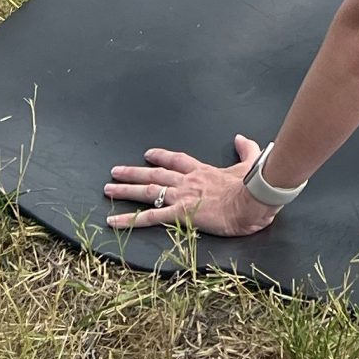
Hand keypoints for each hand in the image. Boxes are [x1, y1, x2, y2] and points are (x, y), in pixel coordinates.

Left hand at [104, 135, 278, 235]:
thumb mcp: (250, 164)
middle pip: (155, 174)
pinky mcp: (179, 213)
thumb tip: (240, 138)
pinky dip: (128, 219)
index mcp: (202, 171)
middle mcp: (187, 181)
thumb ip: (246, 149)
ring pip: (147, 191)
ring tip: (108, 188)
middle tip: (114, 171)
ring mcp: (181, 196)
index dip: (161, 157)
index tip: (148, 155)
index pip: (176, 160)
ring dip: (125, 190)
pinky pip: (148, 217)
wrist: (250, 200)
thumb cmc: (251, 186)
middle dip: (133, 172)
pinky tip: (112, 221)